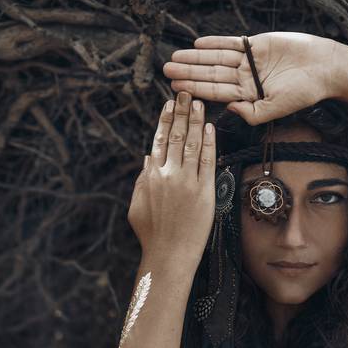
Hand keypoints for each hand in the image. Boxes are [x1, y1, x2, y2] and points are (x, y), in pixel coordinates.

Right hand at [127, 91, 215, 267]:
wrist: (168, 255)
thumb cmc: (151, 234)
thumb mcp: (137, 205)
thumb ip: (142, 180)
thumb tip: (147, 157)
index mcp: (150, 176)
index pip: (158, 140)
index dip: (165, 120)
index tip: (169, 104)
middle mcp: (168, 174)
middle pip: (175, 136)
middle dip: (180, 112)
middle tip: (185, 92)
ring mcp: (186, 182)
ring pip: (191, 144)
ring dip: (195, 121)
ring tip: (198, 103)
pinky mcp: (204, 191)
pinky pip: (207, 162)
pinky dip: (208, 143)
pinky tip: (210, 128)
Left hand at [163, 32, 340, 125]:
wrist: (324, 67)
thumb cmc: (304, 92)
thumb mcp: (277, 109)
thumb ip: (252, 113)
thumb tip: (228, 111)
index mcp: (248, 96)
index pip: (215, 92)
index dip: (194, 89)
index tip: (175, 87)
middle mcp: (245, 78)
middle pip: (211, 74)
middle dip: (188, 72)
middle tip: (166, 69)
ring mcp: (250, 61)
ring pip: (217, 58)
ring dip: (196, 57)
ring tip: (175, 56)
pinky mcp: (256, 45)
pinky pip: (232, 43)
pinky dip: (215, 43)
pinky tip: (198, 43)